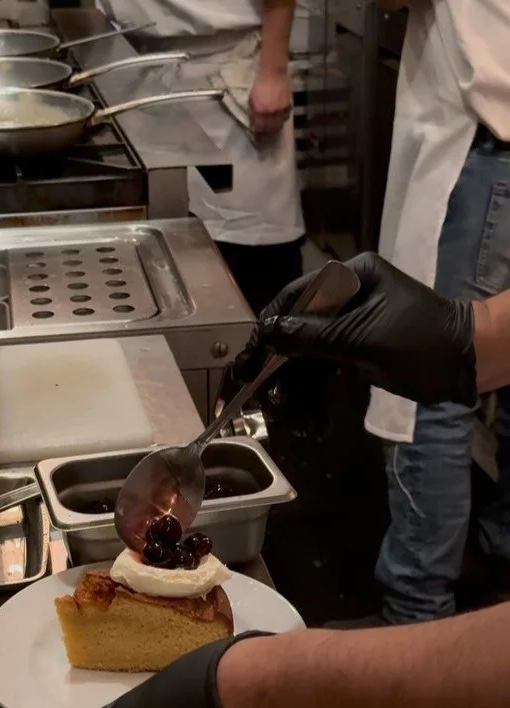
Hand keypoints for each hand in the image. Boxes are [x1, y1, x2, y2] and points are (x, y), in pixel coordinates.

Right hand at [230, 252, 476, 406]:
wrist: (467, 366)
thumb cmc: (422, 342)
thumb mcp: (364, 338)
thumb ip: (313, 335)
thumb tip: (267, 332)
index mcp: (352, 277)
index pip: (297, 296)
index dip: (270, 326)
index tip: (249, 356)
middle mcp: (347, 296)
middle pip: (299, 330)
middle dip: (281, 369)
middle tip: (260, 396)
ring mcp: (351, 326)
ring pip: (309, 357)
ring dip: (298, 390)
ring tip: (288, 419)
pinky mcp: (356, 352)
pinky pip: (326, 371)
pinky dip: (316, 397)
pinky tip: (310, 423)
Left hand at [249, 69, 292, 138]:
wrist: (273, 73)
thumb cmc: (260, 85)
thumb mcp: (252, 99)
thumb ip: (253, 112)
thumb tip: (254, 123)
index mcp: (259, 110)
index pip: (259, 127)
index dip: (258, 132)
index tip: (257, 135)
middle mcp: (270, 112)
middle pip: (268, 128)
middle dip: (266, 133)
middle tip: (265, 136)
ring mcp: (280, 109)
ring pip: (278, 125)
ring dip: (274, 128)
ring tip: (272, 130)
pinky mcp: (288, 106)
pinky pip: (285, 117)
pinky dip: (282, 120)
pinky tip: (279, 120)